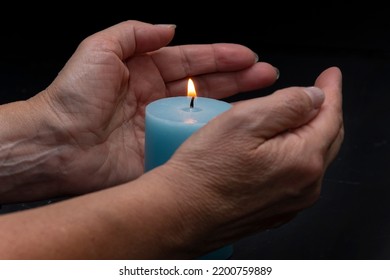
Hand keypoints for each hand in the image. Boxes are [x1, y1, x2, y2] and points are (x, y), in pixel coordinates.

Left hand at [30, 20, 278, 194]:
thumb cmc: (71, 98)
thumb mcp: (99, 50)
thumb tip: (169, 27)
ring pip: (204, 112)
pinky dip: (214, 136)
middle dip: (237, 78)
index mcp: (143, 73)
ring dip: (234, 105)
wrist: (55, 145)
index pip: (190, 61)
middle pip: (204, 84)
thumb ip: (134, 33)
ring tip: (263, 97)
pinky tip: (235, 130)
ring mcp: (161, 125)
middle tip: (266, 74)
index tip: (247, 55)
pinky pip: (193, 141)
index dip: (220, 57)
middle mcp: (156, 98)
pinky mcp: (161, 150)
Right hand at [162, 67, 342, 252]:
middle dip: (324, 111)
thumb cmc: (204, 172)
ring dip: (307, 133)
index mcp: (303, 160)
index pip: (331, 116)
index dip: (332, 91)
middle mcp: (304, 187)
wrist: (180, 215)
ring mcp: (290, 203)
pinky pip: (295, 176)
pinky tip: (276, 148)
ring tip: (291, 117)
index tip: (330, 76)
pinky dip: (294, 155)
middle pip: (327, 139)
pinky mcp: (273, 211)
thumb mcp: (244, 121)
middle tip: (318, 92)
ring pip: (311, 158)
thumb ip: (288, 104)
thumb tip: (315, 97)